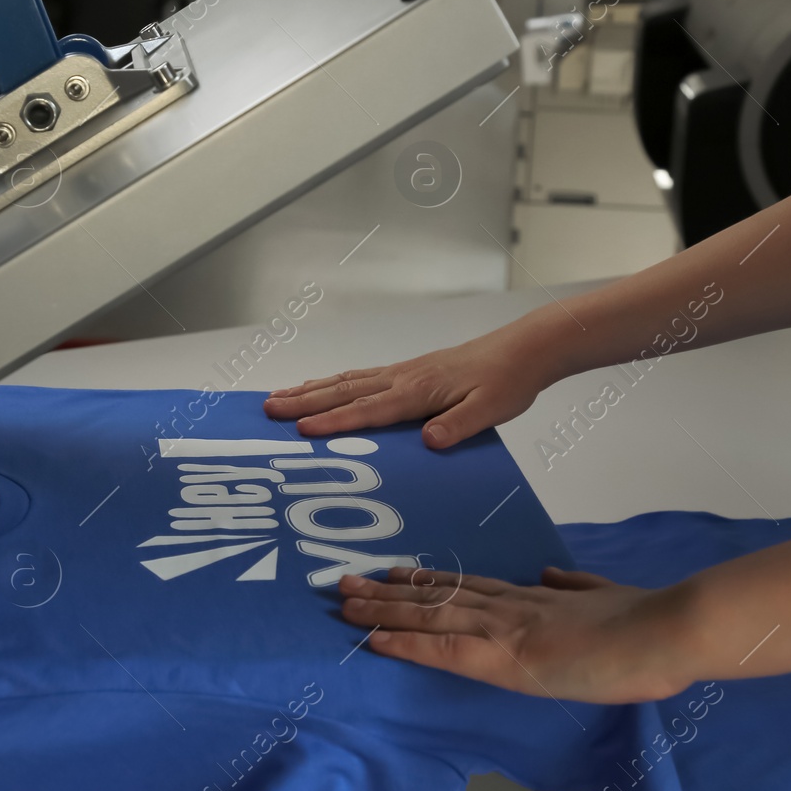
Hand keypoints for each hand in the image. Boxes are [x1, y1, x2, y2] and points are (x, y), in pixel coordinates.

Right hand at [263, 324, 554, 448]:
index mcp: (420, 390)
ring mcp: (403, 372)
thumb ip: (459, 426)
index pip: (370, 409)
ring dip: (311, 390)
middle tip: (267, 409)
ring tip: (278, 397)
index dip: (335, 422)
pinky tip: (321, 388)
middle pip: (345, 391)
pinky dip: (333, 383)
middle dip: (304, 402)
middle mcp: (403, 378)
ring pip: (347, 381)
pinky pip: (361, 378)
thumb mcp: (491, 409)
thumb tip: (428, 441)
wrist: (524, 349)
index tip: (302, 431)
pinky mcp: (408, 372)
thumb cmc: (508, 381)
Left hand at [337, 567, 696, 703]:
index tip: (396, 572)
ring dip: (384, 610)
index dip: (429, 580)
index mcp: (535, 596)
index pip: (469, 586)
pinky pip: (443, 650)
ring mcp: (504, 628)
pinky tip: (375, 640)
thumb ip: (576, 586)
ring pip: (430, 615)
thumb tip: (554, 575)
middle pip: (438, 594)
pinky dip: (406, 645)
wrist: (662, 631)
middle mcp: (510, 606)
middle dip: (390, 591)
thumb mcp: (606, 596)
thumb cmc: (647, 623)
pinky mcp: (505, 656)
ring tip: (345, 601)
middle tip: (347, 582)